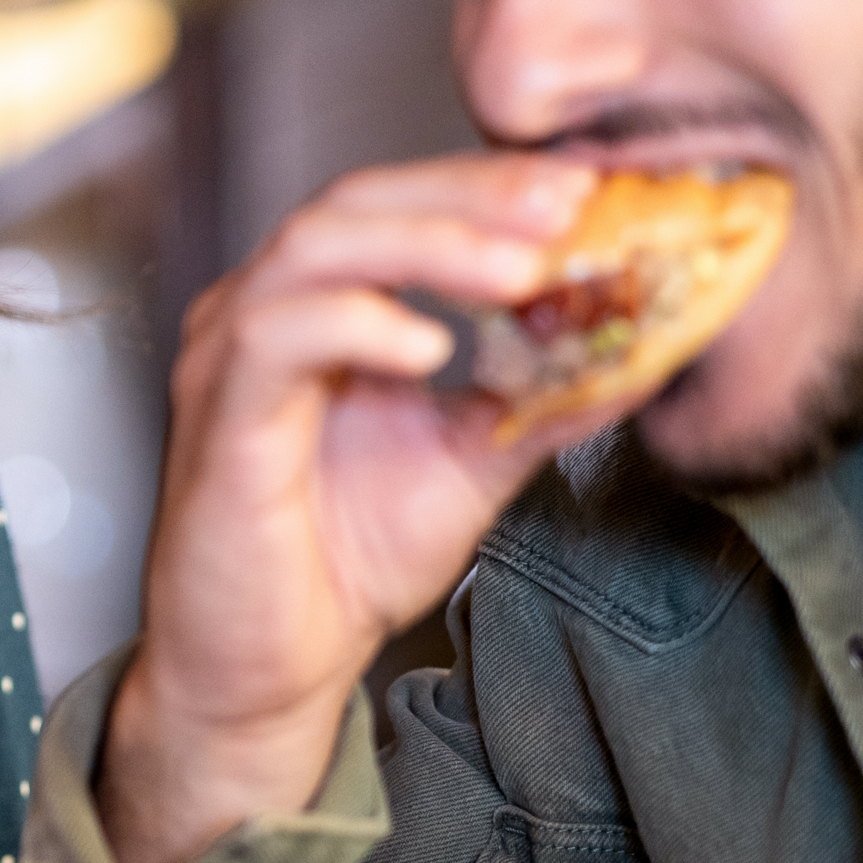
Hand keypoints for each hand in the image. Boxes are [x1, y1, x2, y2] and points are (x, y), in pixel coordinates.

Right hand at [101, 154, 603, 862]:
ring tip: (520, 270)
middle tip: (567, 205)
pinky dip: (356, 321)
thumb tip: (645, 353)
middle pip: (359, 201)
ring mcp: (230, 359)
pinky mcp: (218, 417)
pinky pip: (275, 336)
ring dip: (426, 244)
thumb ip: (544, 403)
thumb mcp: (471, 465)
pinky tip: (430, 346)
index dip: (490, 190)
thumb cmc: (340, 566)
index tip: (586, 191)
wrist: (267, 672)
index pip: (401, 208)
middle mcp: (264, 314)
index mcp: (319, 311)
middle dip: (469, 195)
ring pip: (317, 246)